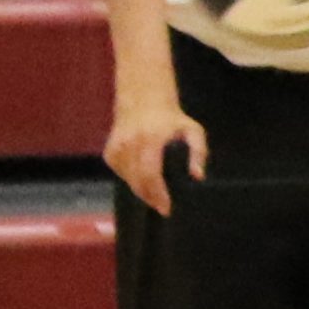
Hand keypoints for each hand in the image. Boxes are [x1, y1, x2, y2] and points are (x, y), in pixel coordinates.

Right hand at [104, 96, 206, 215]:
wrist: (143, 101)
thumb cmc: (171, 119)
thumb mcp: (192, 130)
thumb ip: (199, 153)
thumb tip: (197, 176)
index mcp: (150, 139)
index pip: (150, 174)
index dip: (157, 194)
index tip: (166, 208)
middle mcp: (130, 144)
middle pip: (137, 182)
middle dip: (150, 197)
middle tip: (162, 205)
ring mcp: (117, 148)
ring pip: (128, 180)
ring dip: (141, 189)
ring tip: (155, 189)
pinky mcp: (110, 152)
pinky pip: (121, 174)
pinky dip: (131, 178)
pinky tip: (141, 172)